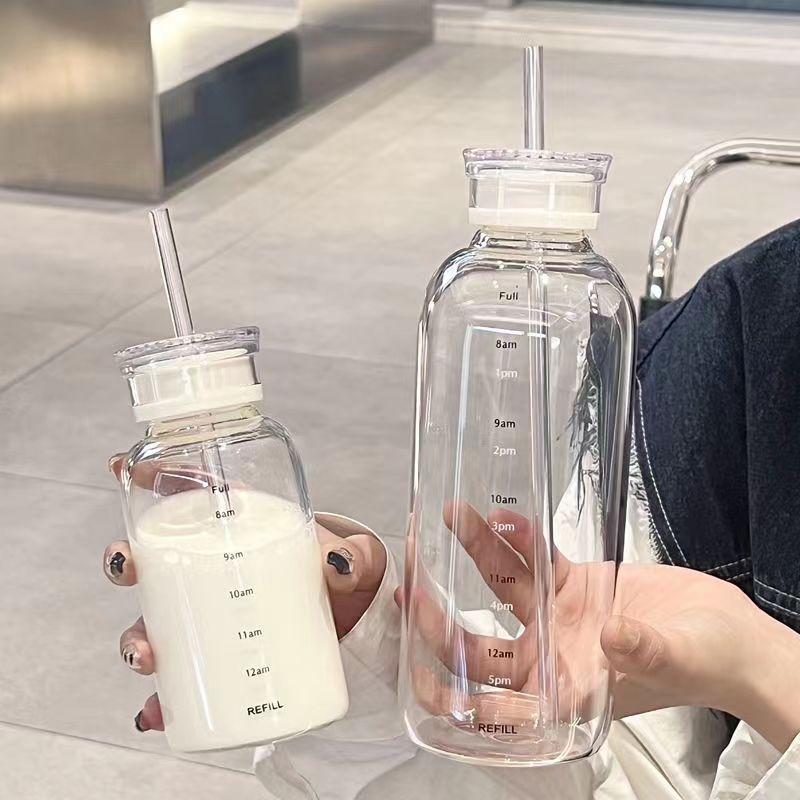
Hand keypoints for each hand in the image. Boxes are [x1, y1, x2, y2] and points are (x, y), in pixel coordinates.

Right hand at [103, 454, 384, 732]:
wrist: (357, 626)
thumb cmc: (343, 575)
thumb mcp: (355, 559)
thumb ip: (355, 557)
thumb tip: (341, 566)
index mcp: (243, 529)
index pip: (193, 498)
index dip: (156, 479)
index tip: (126, 468)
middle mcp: (215, 571)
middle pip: (154, 559)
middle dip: (127, 560)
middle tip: (128, 565)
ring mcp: (212, 619)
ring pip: (156, 624)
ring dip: (137, 638)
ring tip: (145, 654)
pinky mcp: (219, 665)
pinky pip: (180, 685)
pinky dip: (163, 701)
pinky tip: (154, 713)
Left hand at [399, 503, 799, 748]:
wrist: (729, 634)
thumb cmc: (706, 664)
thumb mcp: (676, 662)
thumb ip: (641, 652)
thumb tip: (611, 638)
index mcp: (565, 694)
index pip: (496, 709)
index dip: (454, 699)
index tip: (418, 677)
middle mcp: (551, 658)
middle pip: (479, 646)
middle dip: (441, 621)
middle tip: (413, 590)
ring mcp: (558, 618)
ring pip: (502, 588)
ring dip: (476, 553)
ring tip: (452, 517)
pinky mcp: (574, 583)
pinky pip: (536, 558)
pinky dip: (520, 537)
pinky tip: (504, 516)